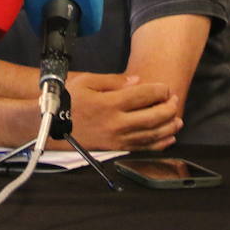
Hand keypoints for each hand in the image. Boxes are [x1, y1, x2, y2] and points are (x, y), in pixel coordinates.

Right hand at [63, 72, 182, 151]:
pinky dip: (159, 144)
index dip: (159, 91)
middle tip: (174, 100)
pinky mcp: (116, 148)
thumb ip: (114, 81)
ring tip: (178, 119)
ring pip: (152, 134)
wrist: (51, 124)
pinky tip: (169, 138)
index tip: (165, 88)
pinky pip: (143, 147)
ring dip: (169, 126)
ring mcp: (117, 138)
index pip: (143, 96)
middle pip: (153, 116)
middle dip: (168, 107)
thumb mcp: (87, 81)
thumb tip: (137, 81)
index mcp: (110, 103)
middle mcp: (117, 122)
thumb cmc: (68, 99)